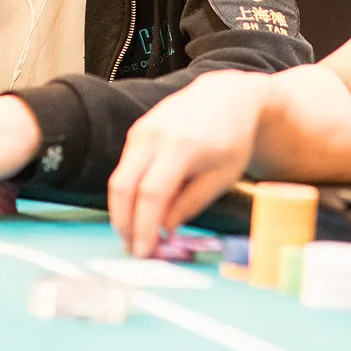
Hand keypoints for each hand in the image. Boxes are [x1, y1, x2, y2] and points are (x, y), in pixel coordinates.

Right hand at [108, 70, 267, 256]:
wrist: (227, 97)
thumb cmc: (232, 138)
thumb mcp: (222, 176)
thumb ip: (191, 203)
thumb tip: (163, 228)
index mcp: (182, 146)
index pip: (152, 194)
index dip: (144, 226)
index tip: (144, 252)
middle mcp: (155, 135)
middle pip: (124, 186)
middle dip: (124, 223)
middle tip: (133, 250)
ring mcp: (142, 130)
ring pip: (119, 179)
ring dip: (122, 211)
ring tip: (136, 237)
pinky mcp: (136, 131)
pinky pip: (124, 168)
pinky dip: (127, 195)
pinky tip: (138, 213)